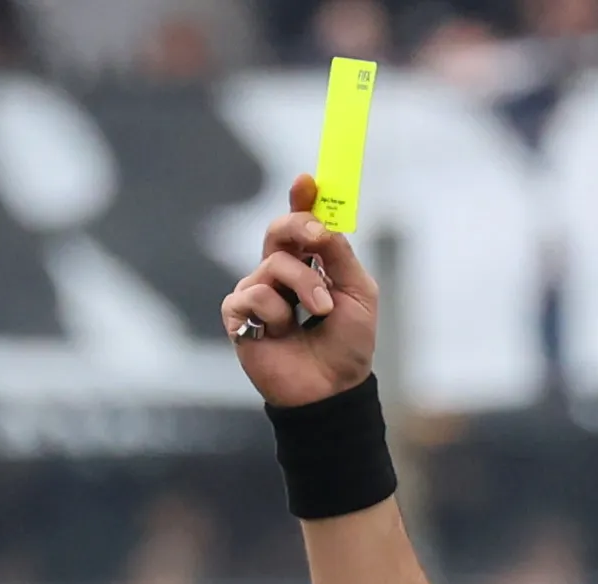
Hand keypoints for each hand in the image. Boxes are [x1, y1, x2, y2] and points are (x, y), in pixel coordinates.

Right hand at [219, 183, 378, 399]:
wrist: (333, 388)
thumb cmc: (348, 344)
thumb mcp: (358, 292)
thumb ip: (339, 254)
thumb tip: (322, 223)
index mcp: (311, 264)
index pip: (302, 223)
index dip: (302, 199)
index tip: (307, 181)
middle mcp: (281, 274)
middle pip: (278, 229)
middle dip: (299, 226)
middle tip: (318, 237)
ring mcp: (258, 293)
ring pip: (273, 263)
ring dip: (304, 285)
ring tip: (320, 311)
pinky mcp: (239, 318)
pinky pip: (252, 294)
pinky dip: (274, 311)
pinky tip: (282, 332)